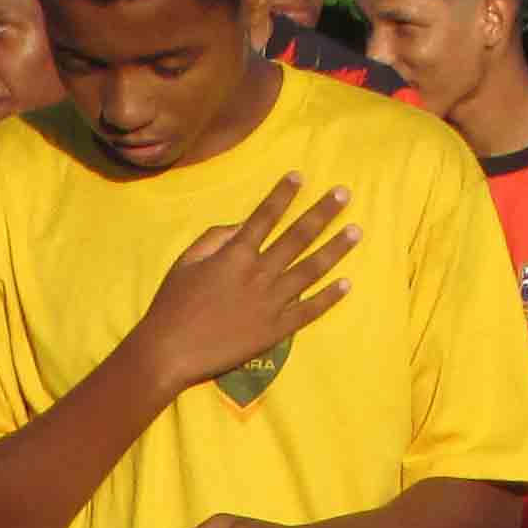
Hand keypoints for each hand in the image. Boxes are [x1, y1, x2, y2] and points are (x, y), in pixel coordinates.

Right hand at [125, 180, 351, 393]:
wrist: (171, 352)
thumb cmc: (172, 305)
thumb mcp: (185, 262)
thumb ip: (215, 239)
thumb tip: (242, 226)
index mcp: (235, 255)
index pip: (265, 216)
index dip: (283, 194)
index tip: (300, 175)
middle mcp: (259, 274)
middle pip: (298, 237)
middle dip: (322, 213)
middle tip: (344, 194)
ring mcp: (272, 302)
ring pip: (311, 270)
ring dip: (335, 248)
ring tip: (356, 231)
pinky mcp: (276, 329)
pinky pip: (308, 310)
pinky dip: (329, 297)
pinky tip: (347, 283)